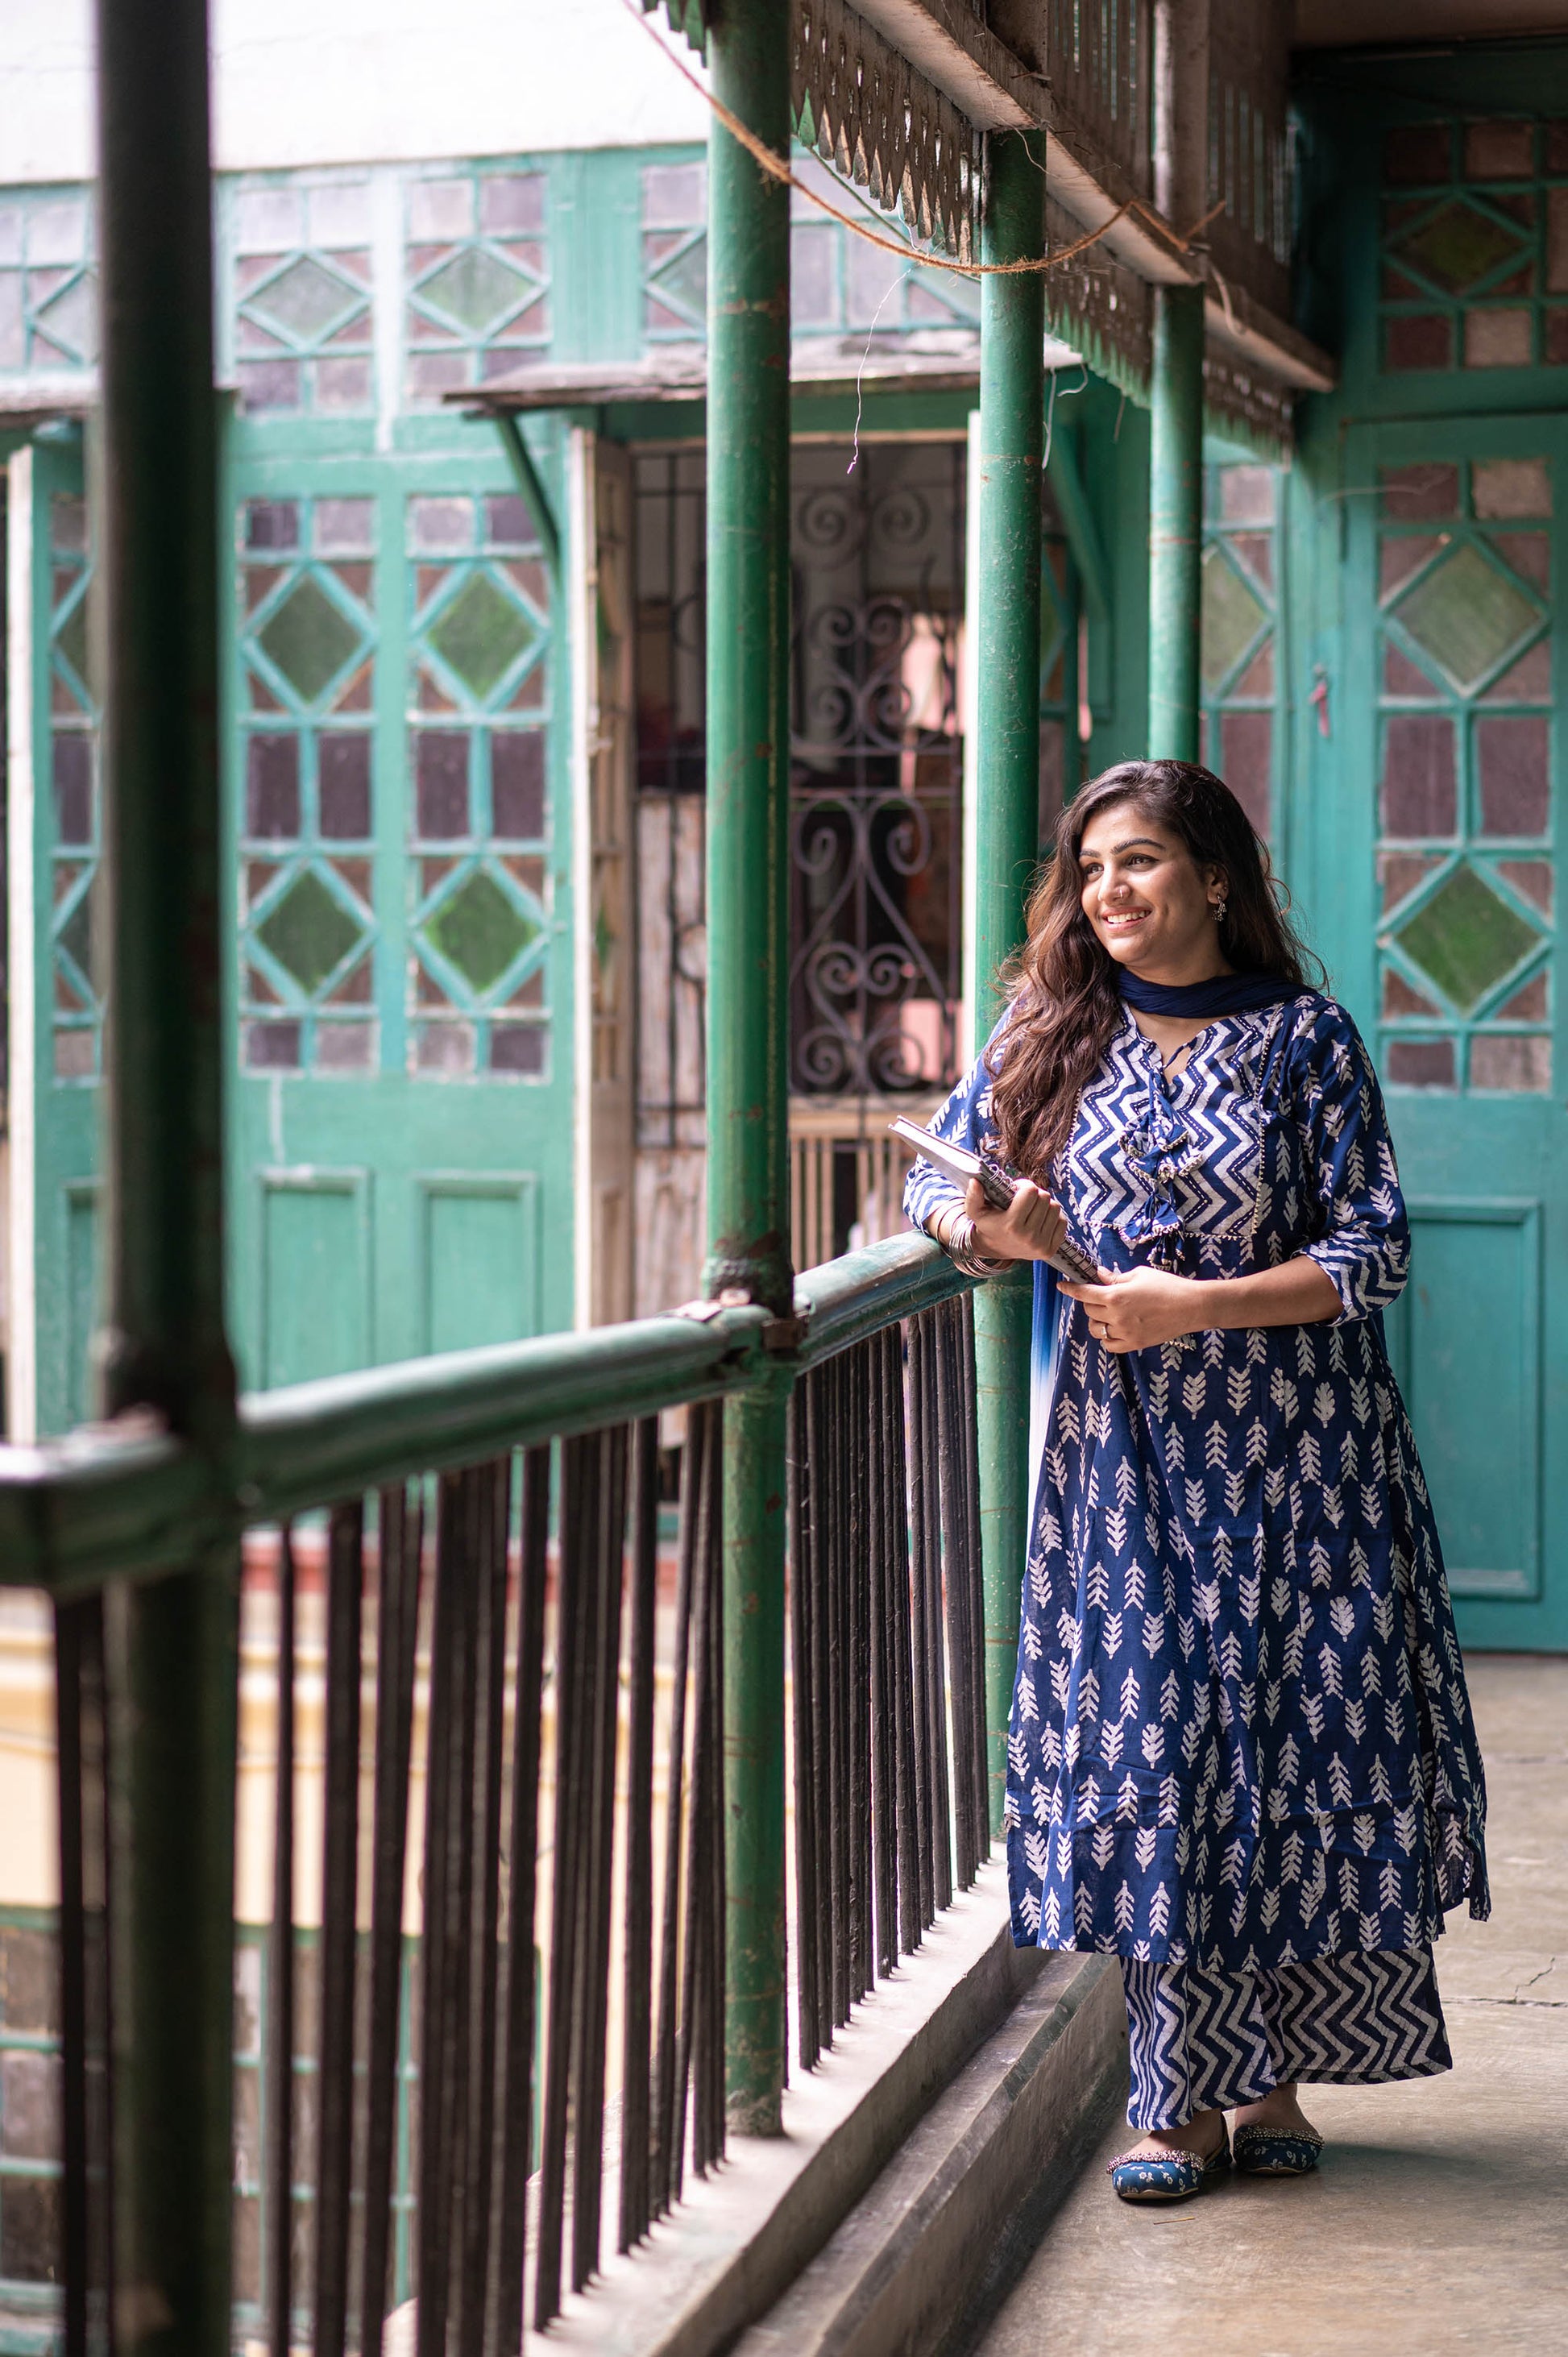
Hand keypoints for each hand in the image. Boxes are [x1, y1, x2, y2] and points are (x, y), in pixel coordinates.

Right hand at [964, 1176, 1070, 1265]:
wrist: (997, 1249)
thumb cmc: (989, 1225)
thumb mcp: (976, 1211)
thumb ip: (973, 1196)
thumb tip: (975, 1182)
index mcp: (1011, 1225)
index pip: (1031, 1191)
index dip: (1024, 1185)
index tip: (1017, 1190)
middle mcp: (1028, 1237)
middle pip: (1045, 1197)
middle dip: (1035, 1194)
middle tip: (1025, 1199)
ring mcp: (1041, 1245)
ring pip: (1055, 1208)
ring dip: (1045, 1205)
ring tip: (1032, 1209)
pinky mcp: (1050, 1250)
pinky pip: (1062, 1222)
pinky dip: (1053, 1217)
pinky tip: (1040, 1220)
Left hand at [1060, 1264, 1208, 1352]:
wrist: (1191, 1306)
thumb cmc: (1167, 1285)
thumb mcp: (1139, 1274)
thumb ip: (1116, 1277)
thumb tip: (1099, 1274)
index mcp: (1116, 1296)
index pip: (1084, 1293)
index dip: (1070, 1288)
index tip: (1061, 1286)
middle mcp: (1116, 1316)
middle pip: (1089, 1310)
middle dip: (1091, 1302)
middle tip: (1102, 1296)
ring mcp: (1124, 1332)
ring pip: (1096, 1329)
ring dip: (1097, 1320)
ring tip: (1109, 1313)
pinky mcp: (1134, 1344)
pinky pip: (1110, 1344)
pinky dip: (1108, 1337)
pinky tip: (1115, 1328)